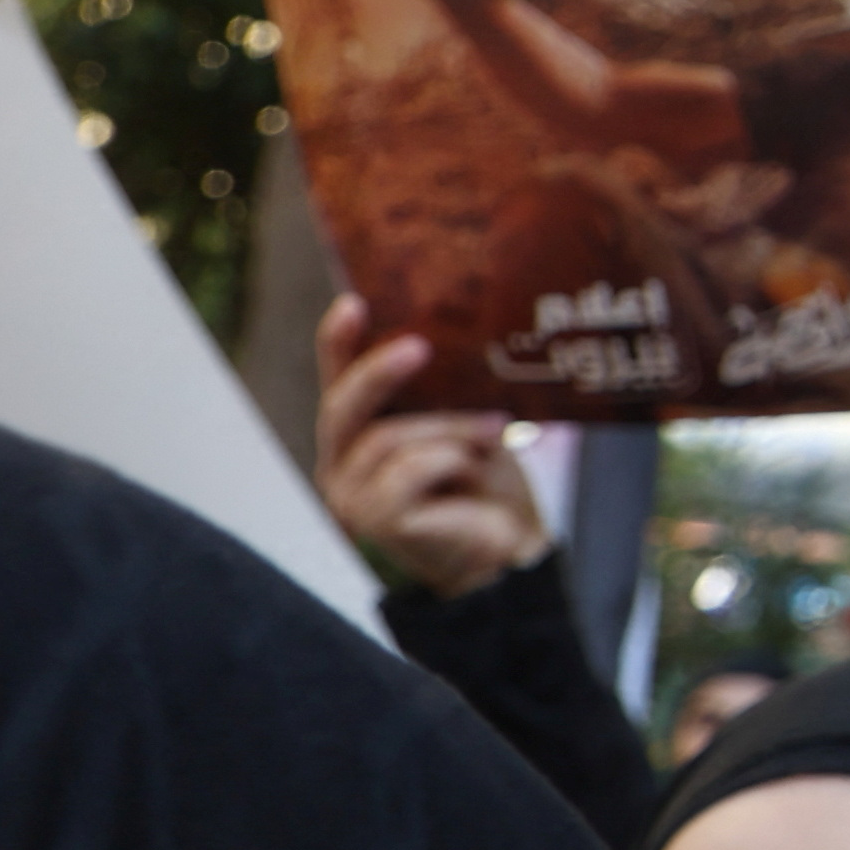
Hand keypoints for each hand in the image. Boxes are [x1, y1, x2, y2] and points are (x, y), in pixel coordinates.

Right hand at [313, 294, 554, 597]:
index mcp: (360, 430)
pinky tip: (472, 467)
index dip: (338, 341)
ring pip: (388, 438)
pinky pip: (409, 470)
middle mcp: (342, 461)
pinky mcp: (374, 520)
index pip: (338, 379)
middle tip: (420, 346)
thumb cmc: (486, 481)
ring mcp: (350, 495)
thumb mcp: (467, 423)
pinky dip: (448, 460)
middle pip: (343, 405)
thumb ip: (444, 392)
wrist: (510, 547)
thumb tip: (452, 336)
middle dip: (380, 372)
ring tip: (495, 427)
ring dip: (449, 427)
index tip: (352, 302)